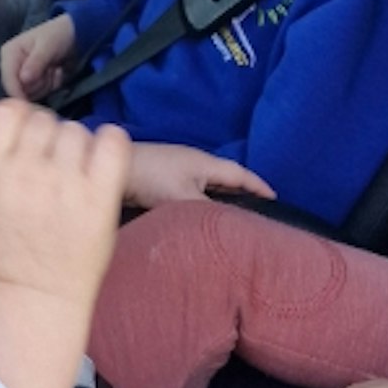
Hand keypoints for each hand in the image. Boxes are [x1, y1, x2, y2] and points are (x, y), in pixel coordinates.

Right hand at [0, 14, 76, 100]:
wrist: (73, 37)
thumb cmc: (58, 36)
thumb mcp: (48, 46)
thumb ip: (36, 63)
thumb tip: (23, 80)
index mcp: (10, 54)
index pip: (8, 80)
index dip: (18, 92)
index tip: (31, 101)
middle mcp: (12, 66)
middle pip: (19, 90)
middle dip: (40, 83)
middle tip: (51, 68)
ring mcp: (23, 76)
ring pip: (31, 94)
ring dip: (47, 83)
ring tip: (54, 68)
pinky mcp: (33, 83)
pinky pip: (40, 94)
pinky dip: (51, 85)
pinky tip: (56, 72)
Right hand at [0, 101, 132, 387]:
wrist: (33, 297)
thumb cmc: (2, 249)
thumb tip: (9, 120)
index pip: (7, 110)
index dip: (19, 119)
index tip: (26, 139)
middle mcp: (28, 170)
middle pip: (45, 121)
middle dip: (48, 140)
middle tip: (52, 169)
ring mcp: (66, 181)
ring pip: (77, 131)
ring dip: (77, 148)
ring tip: (74, 177)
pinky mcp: (101, 196)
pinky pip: (113, 141)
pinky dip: (110, 143)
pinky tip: (103, 161)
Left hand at [125, 143, 274, 209]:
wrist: (111, 168)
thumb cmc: (150, 178)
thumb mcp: (184, 199)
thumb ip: (208, 211)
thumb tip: (227, 225)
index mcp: (206, 163)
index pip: (242, 175)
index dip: (260, 187)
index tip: (276, 201)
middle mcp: (195, 162)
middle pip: (227, 179)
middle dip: (244, 193)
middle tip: (259, 213)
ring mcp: (178, 168)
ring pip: (208, 185)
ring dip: (222, 198)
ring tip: (234, 219)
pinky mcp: (162, 177)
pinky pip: (192, 190)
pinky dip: (202, 201)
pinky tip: (200, 216)